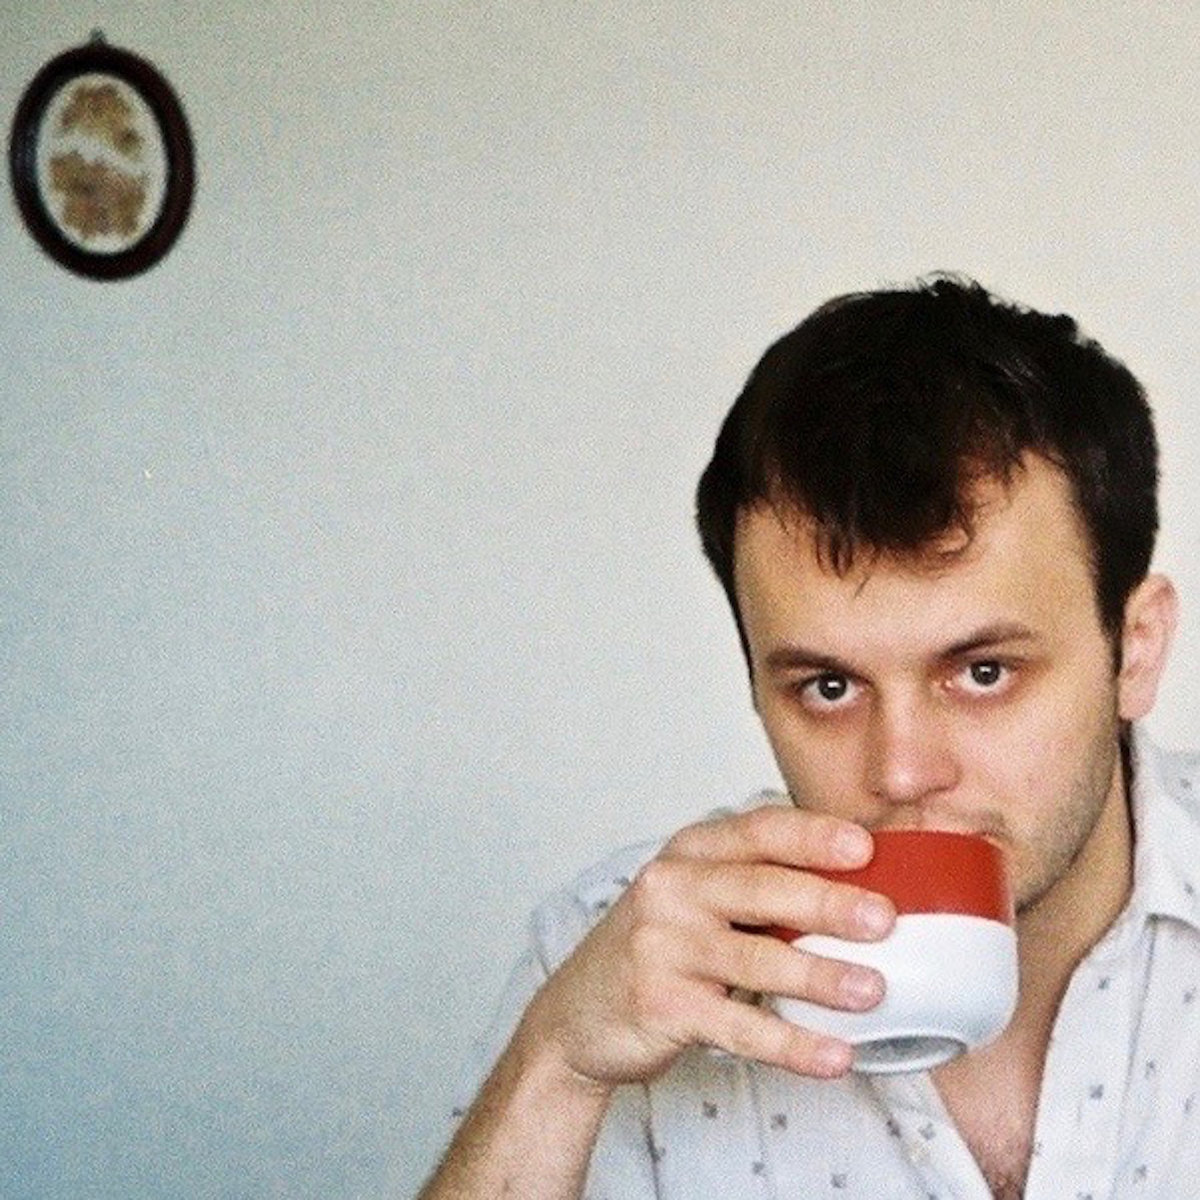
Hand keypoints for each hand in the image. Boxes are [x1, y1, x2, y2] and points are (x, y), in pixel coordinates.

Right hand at [516, 805, 895, 1086]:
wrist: (577, 1014)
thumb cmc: (656, 948)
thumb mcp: (694, 896)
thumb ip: (756, 883)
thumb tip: (860, 883)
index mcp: (690, 853)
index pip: (758, 831)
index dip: (813, 835)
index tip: (865, 846)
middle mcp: (672, 889)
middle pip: (760, 889)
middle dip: (827, 903)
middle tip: (884, 919)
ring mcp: (663, 947)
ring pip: (755, 960)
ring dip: (819, 977)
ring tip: (873, 990)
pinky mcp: (662, 1005)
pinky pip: (739, 1028)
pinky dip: (792, 1045)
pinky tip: (833, 1056)